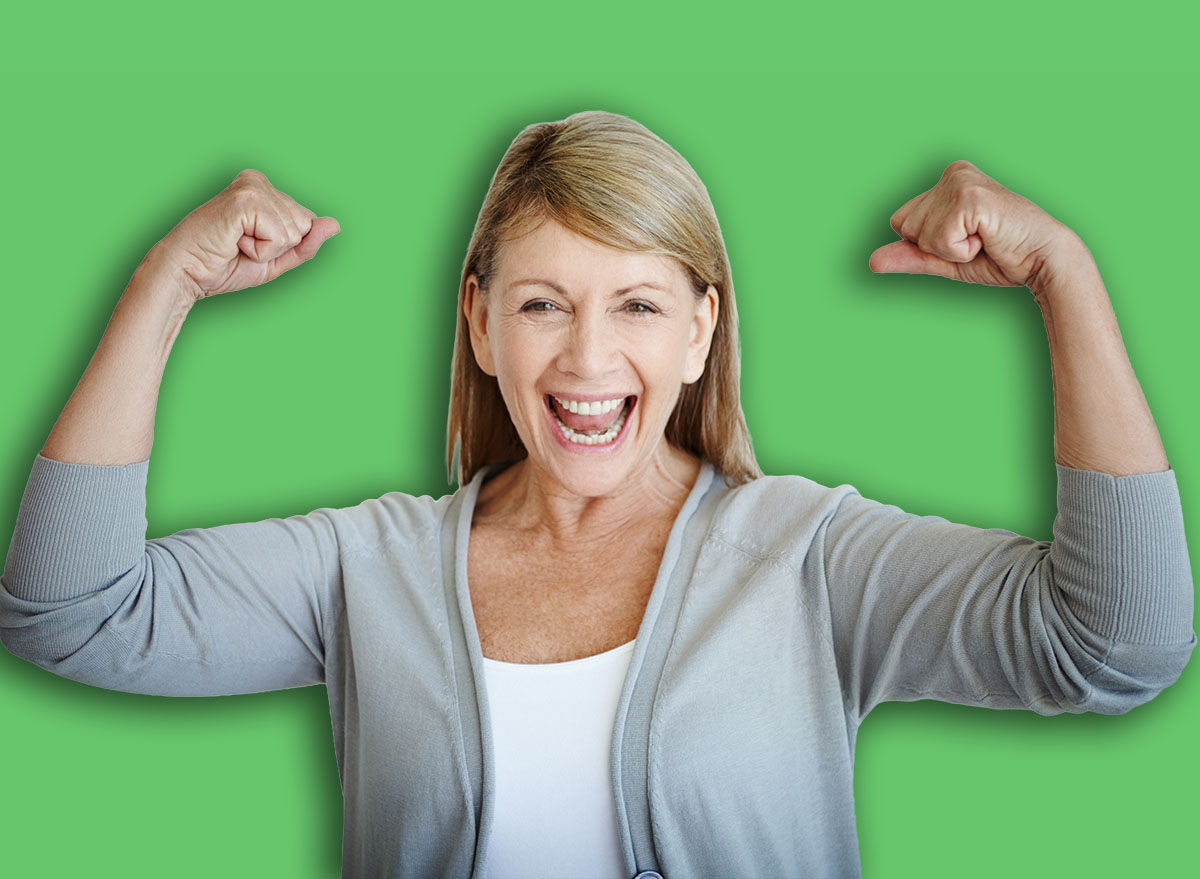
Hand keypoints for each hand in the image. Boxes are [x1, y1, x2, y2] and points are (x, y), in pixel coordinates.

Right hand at [153, 169, 339, 299]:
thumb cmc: (225, 266)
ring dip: (267, 250)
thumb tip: (335, 224)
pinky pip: (281, 237)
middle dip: (277, 247)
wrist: (187, 274)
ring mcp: (252, 187)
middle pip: (305, 225)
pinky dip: (261, 251)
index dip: (283, 247)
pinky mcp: (246, 200)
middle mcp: (258, 181)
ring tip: (236, 243)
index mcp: (264, 188)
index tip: (248, 244)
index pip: (307, 222)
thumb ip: (307, 244)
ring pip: (295, 232)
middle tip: (241, 245)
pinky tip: (234, 241)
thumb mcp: (276, 259)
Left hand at [869, 160, 1074, 290]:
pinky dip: (960, 252)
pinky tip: (988, 238)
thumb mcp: (945, 258)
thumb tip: (871, 262)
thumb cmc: (1001, 257)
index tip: (969, 240)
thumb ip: (910, 256)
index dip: (930, 245)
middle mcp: (953, 173)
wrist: (1043, 262)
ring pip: (920, 235)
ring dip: (950, 250)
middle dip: (938, 247)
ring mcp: (961, 182)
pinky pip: (937, 240)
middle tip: (978, 241)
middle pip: (905, 227)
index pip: (902, 222)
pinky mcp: (969, 198)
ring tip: (985, 238)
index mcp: (948, 179)